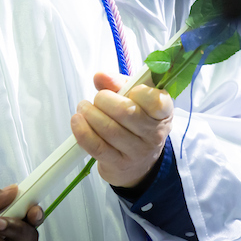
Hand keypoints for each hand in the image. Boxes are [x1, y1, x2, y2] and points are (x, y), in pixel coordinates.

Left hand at [71, 71, 172, 188]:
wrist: (138, 162)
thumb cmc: (135, 121)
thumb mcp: (134, 98)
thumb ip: (118, 83)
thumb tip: (100, 76)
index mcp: (163, 112)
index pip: (156, 101)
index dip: (140, 92)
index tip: (131, 90)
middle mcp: (154, 134)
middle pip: (125, 112)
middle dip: (103, 99)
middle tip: (98, 98)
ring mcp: (137, 151)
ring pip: (108, 129)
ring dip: (89, 113)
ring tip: (84, 108)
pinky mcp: (119, 164)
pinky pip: (97, 146)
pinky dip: (82, 131)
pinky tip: (77, 121)